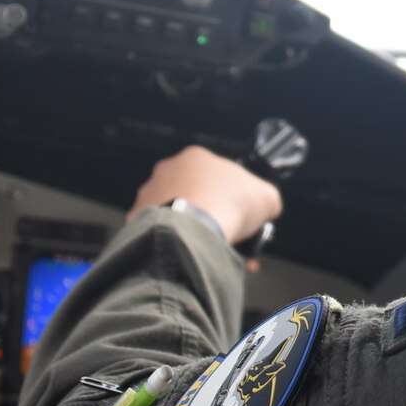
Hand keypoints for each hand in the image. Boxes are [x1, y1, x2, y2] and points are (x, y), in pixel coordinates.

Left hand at [128, 145, 283, 244]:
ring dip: (185, 222)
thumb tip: (268, 206)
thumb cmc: (227, 206)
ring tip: (202, 241)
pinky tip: (184, 248)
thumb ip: (267, 198)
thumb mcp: (267, 197)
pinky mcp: (137, 217)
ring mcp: (149, 193)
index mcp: (196, 157)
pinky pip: (156, 229)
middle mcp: (168, 170)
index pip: (215, 173)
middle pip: (191, 189)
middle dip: (205, 208)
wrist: (192, 230)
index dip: (228, 194)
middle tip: (220, 228)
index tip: (236, 211)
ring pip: (171, 208)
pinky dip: (169, 238)